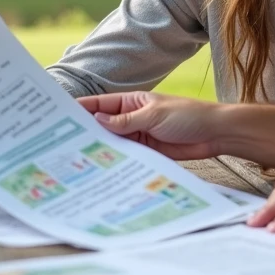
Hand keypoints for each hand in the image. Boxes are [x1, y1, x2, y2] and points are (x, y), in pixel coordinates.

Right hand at [75, 92, 224, 159]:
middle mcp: (131, 119)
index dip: (80, 110)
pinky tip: (102, 171)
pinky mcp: (147, 153)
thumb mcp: (154, 115)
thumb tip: (98, 121)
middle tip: (61, 146)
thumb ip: (126, 121)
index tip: (58, 117)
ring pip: (112, 144)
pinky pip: (127, 158)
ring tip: (76, 162)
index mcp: (131, 102)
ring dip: (99, 151)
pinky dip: (116, 163)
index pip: (100, 105)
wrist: (215, 134)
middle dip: (85, 134)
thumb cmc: (188, 115)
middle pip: (102, 127)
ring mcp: (138, 137)